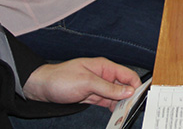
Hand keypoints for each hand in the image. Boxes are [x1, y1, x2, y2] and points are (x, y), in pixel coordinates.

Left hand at [23, 58, 139, 108]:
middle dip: (130, 96)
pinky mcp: (93, 96)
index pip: (127, 74)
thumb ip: (108, 87)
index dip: (136, 85)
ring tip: (126, 114)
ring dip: (122, 104)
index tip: (140, 97)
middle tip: (133, 109)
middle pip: (124, 86)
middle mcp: (104, 76)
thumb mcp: (87, 82)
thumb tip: (128, 91)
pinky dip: (113, 107)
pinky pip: (107, 102)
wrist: (42, 87)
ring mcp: (98, 87)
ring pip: (116, 96)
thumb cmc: (62, 79)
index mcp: (104, 67)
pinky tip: (116, 114)